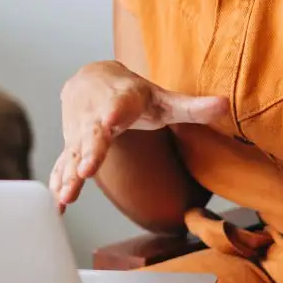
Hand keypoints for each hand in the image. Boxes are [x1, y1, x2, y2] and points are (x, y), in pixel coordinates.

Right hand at [51, 61, 226, 210]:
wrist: (92, 78)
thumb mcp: (162, 98)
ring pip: (71, 154)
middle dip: (85, 154)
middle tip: (83, 172)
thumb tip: (225, 105)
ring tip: (65, 198)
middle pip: (88, 137)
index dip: (107, 126)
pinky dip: (58, 180)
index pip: (112, 116)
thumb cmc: (131, 93)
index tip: (104, 134)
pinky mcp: (71, 145)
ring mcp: (79, 133)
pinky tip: (57, 204)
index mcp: (117, 104)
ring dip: (67, 175)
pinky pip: (63, 164)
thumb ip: (191, 106)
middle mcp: (93, 118)